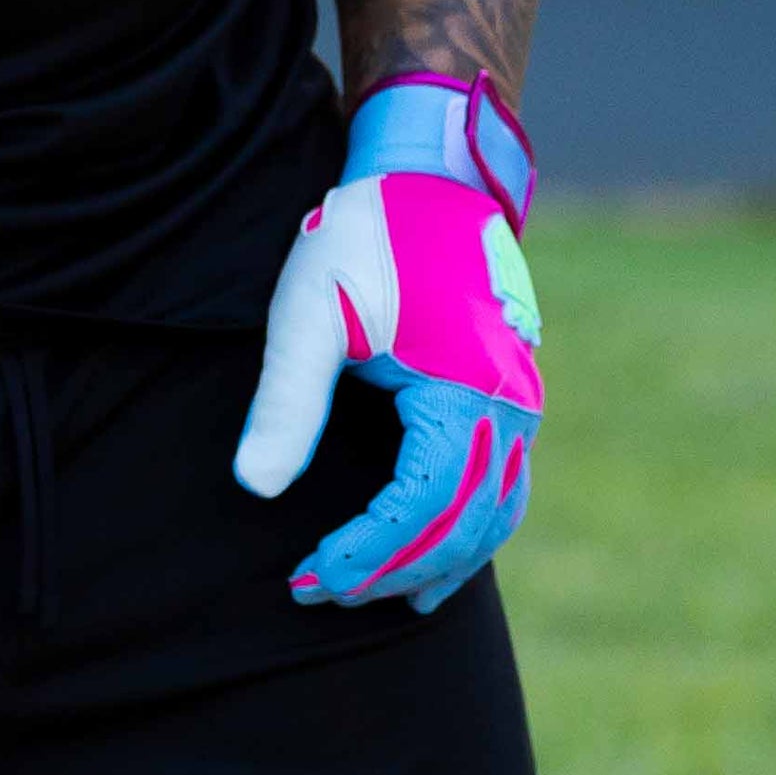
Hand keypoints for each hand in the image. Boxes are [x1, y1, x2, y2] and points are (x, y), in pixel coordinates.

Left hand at [231, 71, 542, 613]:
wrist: (427, 178)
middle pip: (463, 523)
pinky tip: (428, 570)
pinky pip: (501, 490)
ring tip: (368, 597)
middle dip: (391, 570)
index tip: (310, 576)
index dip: (369, 552)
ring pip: (493, 516)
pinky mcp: (511, 399)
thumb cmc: (364, 236)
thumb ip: (286, 399)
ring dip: (433, 564)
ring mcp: (520, 403)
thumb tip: (256, 486)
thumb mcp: (309, 310)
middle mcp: (510, 403)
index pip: (424, 503)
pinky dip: (468, 537)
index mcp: (466, 385)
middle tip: (318, 592)